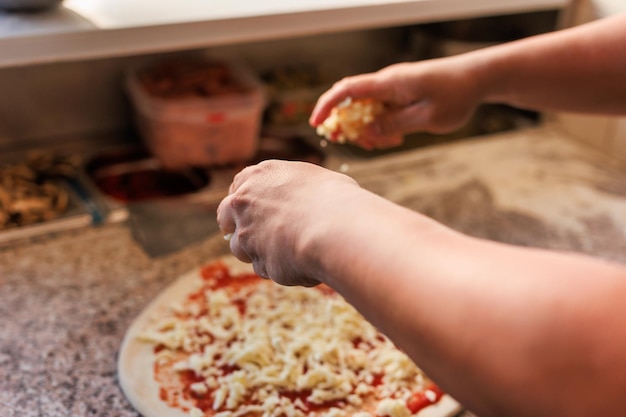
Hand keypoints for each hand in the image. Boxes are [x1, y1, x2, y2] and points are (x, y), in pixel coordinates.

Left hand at [216, 160, 360, 286]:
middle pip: (225, 215)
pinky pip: (265, 268)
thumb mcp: (321, 182)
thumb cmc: (338, 200)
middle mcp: (245, 201)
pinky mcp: (258, 262)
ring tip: (290, 251)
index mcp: (261, 175)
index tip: (250, 208)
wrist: (335, 228)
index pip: (239, 185)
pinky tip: (301, 263)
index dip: (246, 199)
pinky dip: (279, 268)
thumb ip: (301, 190)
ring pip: (241, 248)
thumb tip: (310, 199)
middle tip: (246, 235)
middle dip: (234, 226)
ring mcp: (247, 233)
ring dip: (258, 251)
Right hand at [309, 56, 485, 146]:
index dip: (327, 106)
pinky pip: (382, 111)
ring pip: (367, 110)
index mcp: (391, 83)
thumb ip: (394, 126)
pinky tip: (394, 139)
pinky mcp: (402, 95)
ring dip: (368, 129)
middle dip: (345, 123)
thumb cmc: (457, 95)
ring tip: (382, 145)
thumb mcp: (427, 118)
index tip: (316, 123)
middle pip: (352, 102)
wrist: (479, 78)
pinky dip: (382, 126)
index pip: (348, 90)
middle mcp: (389, 83)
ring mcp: (395, 89)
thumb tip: (366, 134)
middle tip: (346, 143)